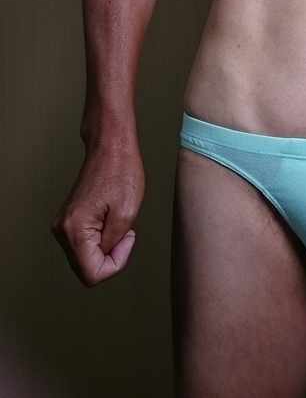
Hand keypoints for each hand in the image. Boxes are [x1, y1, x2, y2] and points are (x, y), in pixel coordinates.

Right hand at [51, 141, 144, 285]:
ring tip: (117, 223)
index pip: (92, 274)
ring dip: (105, 248)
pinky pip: (84, 244)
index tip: (126, 241)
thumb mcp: (126, 214)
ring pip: (85, 258)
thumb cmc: (121, 172)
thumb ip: (113, 245)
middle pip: (86, 269)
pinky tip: (109, 221)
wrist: (110, 147)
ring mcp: (63, 225)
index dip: (116, 264)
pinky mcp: (68, 220)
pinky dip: (100, 240)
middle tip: (124, 233)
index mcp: (75, 230)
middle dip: (110, 257)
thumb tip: (103, 258)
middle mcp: (62, 230)